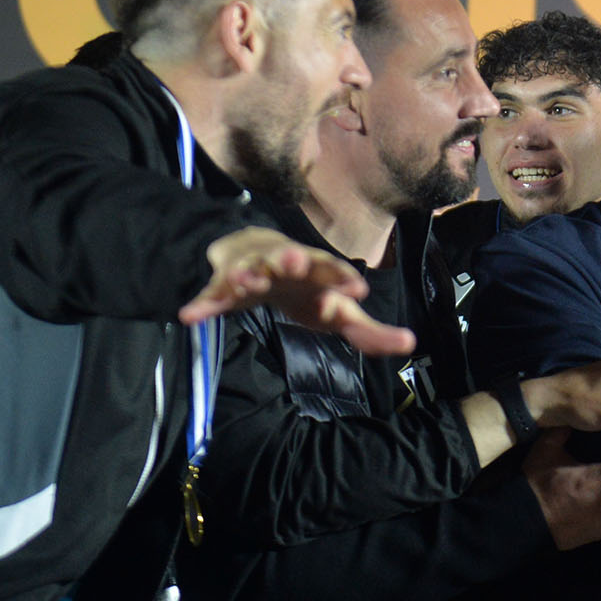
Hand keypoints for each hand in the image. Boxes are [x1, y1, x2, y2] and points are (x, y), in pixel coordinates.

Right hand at [184, 228, 414, 355]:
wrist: (255, 258)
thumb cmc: (305, 290)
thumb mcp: (337, 312)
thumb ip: (369, 331)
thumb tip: (410, 343)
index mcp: (315, 270)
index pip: (333, 271)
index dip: (343, 278)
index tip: (359, 290)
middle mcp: (284, 263)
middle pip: (289, 258)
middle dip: (292, 258)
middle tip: (296, 259)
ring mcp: (251, 269)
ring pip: (248, 268)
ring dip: (247, 272)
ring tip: (245, 280)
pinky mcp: (223, 282)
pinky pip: (212, 294)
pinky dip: (202, 303)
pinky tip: (190, 316)